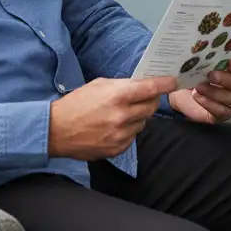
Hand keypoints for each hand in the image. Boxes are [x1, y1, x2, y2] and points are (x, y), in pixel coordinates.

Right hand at [48, 76, 177, 160]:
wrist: (57, 130)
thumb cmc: (77, 102)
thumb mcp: (100, 84)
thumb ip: (123, 85)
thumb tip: (142, 85)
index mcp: (119, 95)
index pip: (151, 88)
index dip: (165, 84)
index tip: (173, 82)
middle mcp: (123, 115)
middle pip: (152, 106)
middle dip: (151, 100)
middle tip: (144, 97)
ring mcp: (121, 135)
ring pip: (143, 123)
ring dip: (138, 116)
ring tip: (122, 113)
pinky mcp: (117, 149)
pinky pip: (132, 137)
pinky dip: (129, 130)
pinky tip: (115, 126)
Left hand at [169, 56, 230, 123]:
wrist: (181, 94)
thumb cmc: (193, 73)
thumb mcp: (195, 62)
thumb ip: (201, 56)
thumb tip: (197, 49)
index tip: (230, 63)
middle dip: (226, 79)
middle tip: (210, 75)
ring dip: (214, 92)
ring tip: (198, 87)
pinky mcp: (223, 113)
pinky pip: (221, 111)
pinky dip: (209, 103)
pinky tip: (197, 97)